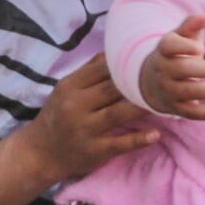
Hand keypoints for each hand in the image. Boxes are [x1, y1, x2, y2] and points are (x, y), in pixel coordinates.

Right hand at [25, 55, 162, 187]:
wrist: (40, 153)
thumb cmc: (57, 116)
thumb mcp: (65, 90)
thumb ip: (88, 72)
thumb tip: (113, 52)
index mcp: (70, 87)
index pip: (101, 70)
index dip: (126, 65)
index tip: (147, 62)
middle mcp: (76, 106)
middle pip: (113, 89)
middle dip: (138, 84)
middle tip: (164, 80)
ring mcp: (85, 129)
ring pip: (119, 114)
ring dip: (143, 107)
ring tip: (164, 102)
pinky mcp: (95, 151)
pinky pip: (120, 143)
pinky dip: (139, 139)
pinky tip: (156, 134)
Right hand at [138, 14, 204, 120]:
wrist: (151, 82)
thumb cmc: (174, 55)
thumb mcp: (178, 38)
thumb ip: (191, 25)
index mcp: (163, 51)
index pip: (169, 47)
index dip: (184, 47)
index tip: (201, 48)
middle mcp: (163, 71)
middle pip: (180, 70)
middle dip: (200, 70)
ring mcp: (168, 90)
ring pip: (187, 92)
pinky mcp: (175, 108)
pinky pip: (190, 112)